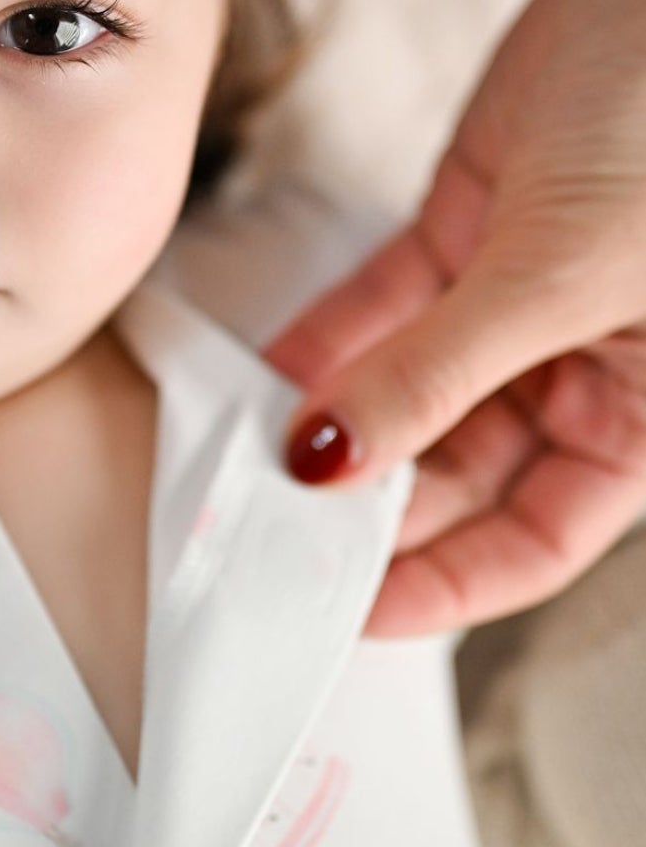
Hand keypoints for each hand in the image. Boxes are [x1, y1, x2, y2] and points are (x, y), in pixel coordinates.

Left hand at [261, 0, 645, 638]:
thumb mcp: (558, 276)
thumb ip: (435, 376)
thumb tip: (327, 464)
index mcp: (644, 419)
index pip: (534, 542)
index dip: (441, 583)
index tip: (340, 604)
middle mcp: (580, 377)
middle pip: (456, 478)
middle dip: (362, 503)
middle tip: (262, 527)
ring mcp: (514, 311)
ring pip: (405, 400)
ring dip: (327, 426)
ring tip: (241, 459)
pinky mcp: (462, 242)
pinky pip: (379, 318)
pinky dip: (320, 347)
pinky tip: (260, 379)